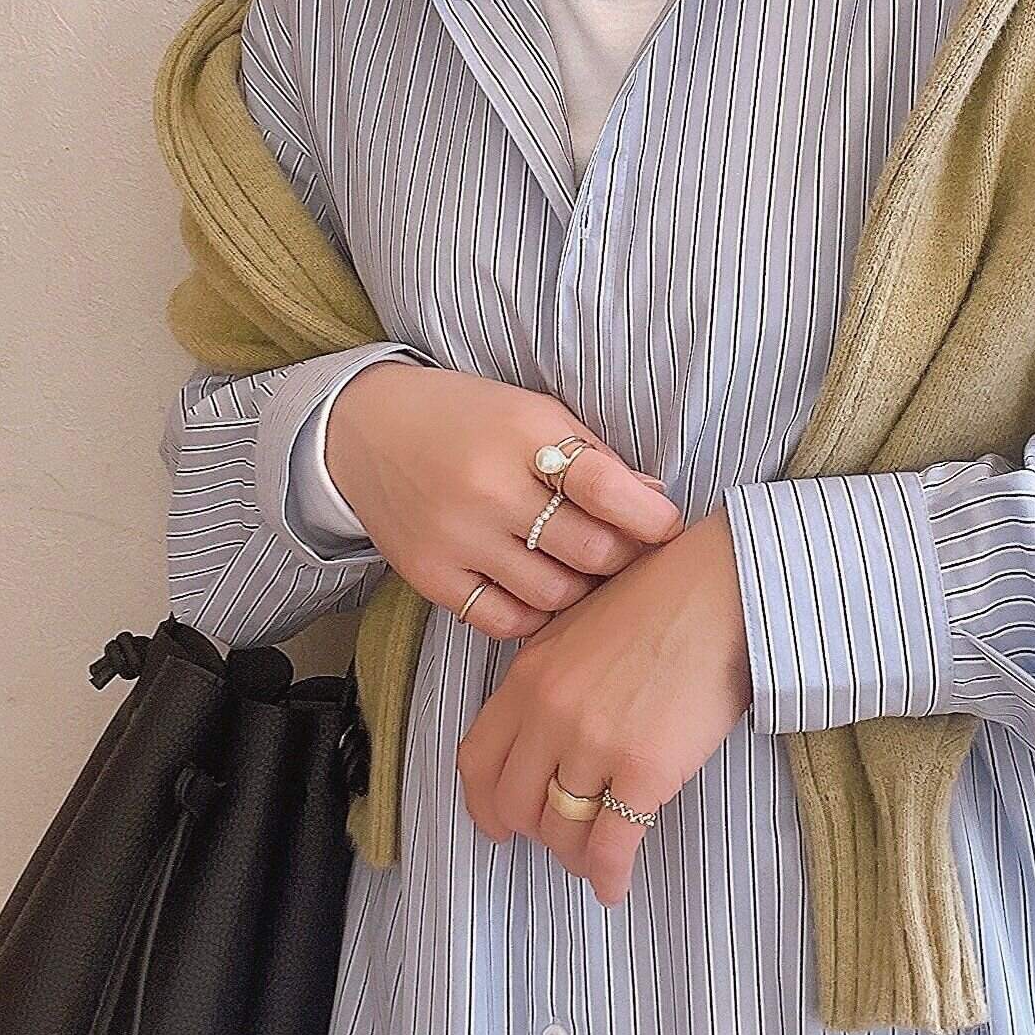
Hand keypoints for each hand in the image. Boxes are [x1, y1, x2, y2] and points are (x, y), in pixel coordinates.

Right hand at [325, 360, 683, 637]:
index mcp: (523, 434)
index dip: (649, 515)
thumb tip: (655, 501)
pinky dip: (536, 614)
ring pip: (555, 594)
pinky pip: (505, 621)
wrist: (366, 429)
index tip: (667, 526)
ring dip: (584, 590)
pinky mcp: (431, 576)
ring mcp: (456, 538)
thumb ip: (595, 458)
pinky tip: (541, 590)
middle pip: (589, 550)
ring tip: (583, 569)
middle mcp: (488, 489)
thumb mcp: (535, 413)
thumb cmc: (468, 418)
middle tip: (627, 551)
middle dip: (624, 557)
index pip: (603, 485)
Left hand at [455, 503, 752, 906]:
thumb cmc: (665, 597)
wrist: (725, 587)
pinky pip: (612, 844)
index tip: (500, 822)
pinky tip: (615, 886)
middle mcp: (550, 714)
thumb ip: (552, 679)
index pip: (477, 761)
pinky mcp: (645, 769)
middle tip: (558, 837)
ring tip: (594, 856)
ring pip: (561, 830)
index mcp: (529, 677)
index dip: (485, 804)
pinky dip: (609, 875)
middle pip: (515, 804)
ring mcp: (595, 744)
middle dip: (534, 832)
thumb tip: (546, 733)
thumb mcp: (582, 627)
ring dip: (574, 854)